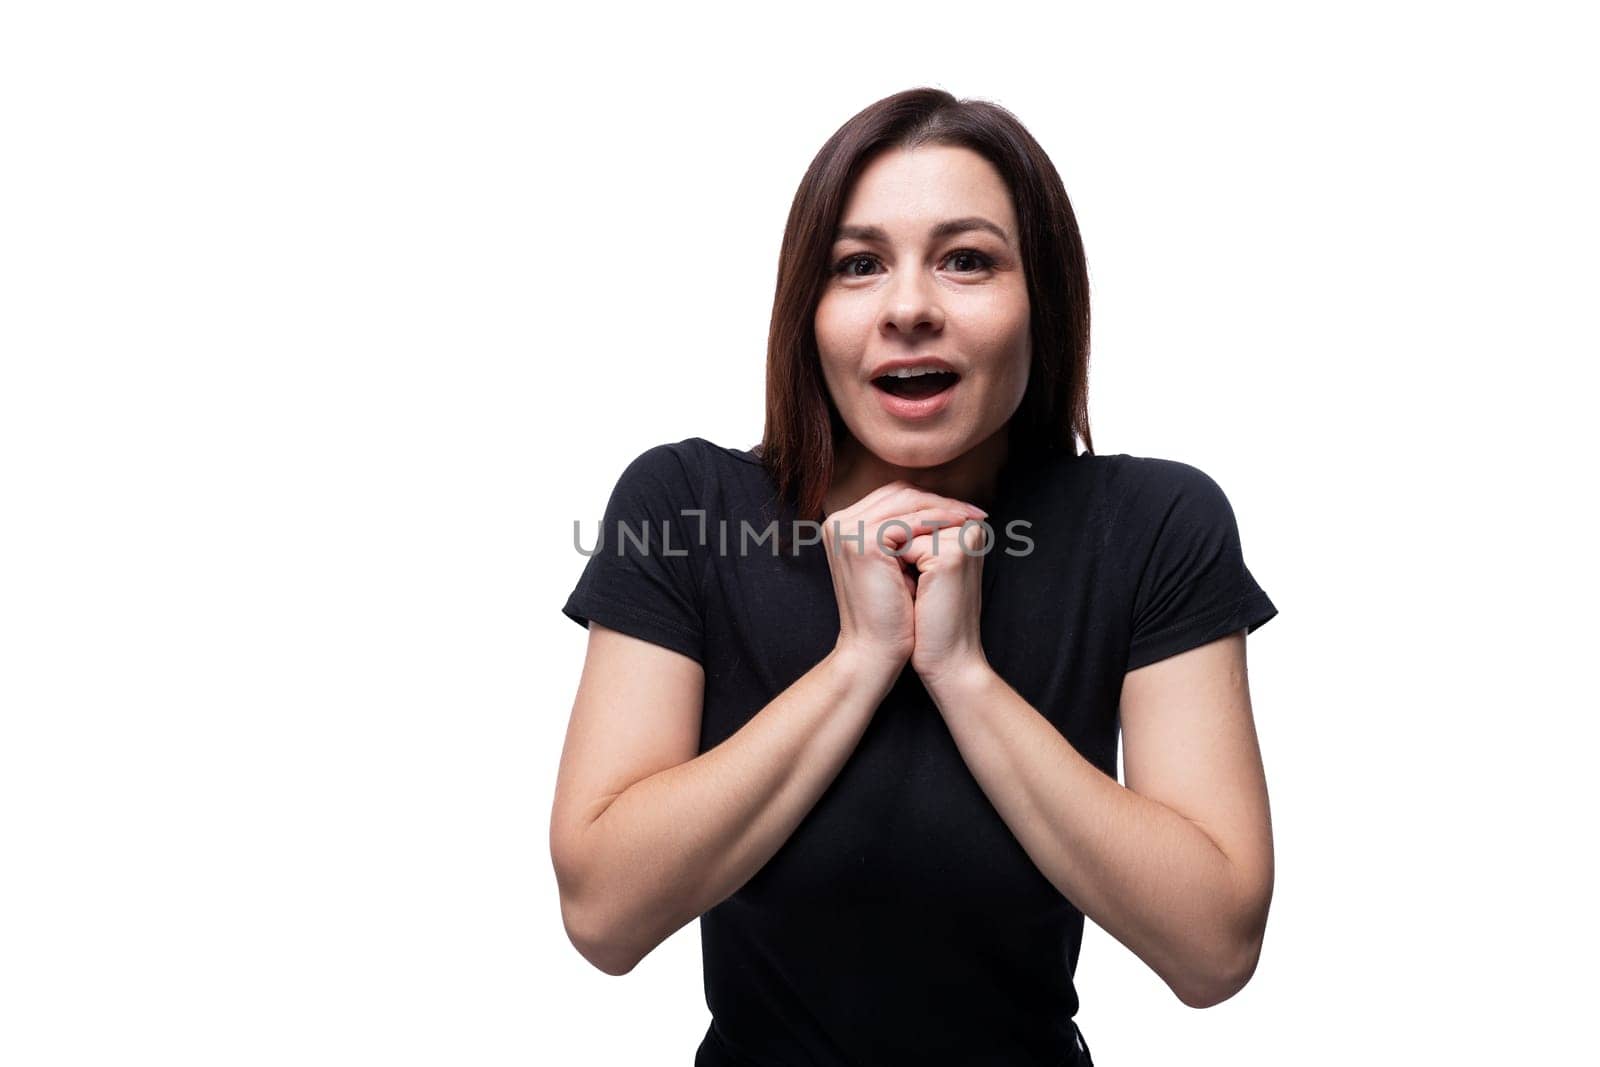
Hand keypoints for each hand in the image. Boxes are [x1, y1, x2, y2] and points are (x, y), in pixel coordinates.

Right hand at [822, 481, 987, 676]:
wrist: (876, 651)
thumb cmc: (892, 614)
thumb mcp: (899, 565)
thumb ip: (908, 534)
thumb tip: (945, 506)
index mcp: (843, 526)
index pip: (892, 498)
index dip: (930, 501)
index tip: (966, 512)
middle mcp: (837, 522)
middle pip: (898, 494)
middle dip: (941, 500)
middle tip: (976, 513)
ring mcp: (846, 530)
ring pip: (905, 502)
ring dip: (944, 507)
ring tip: (974, 518)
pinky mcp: (861, 541)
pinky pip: (908, 520)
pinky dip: (938, 520)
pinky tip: (961, 526)